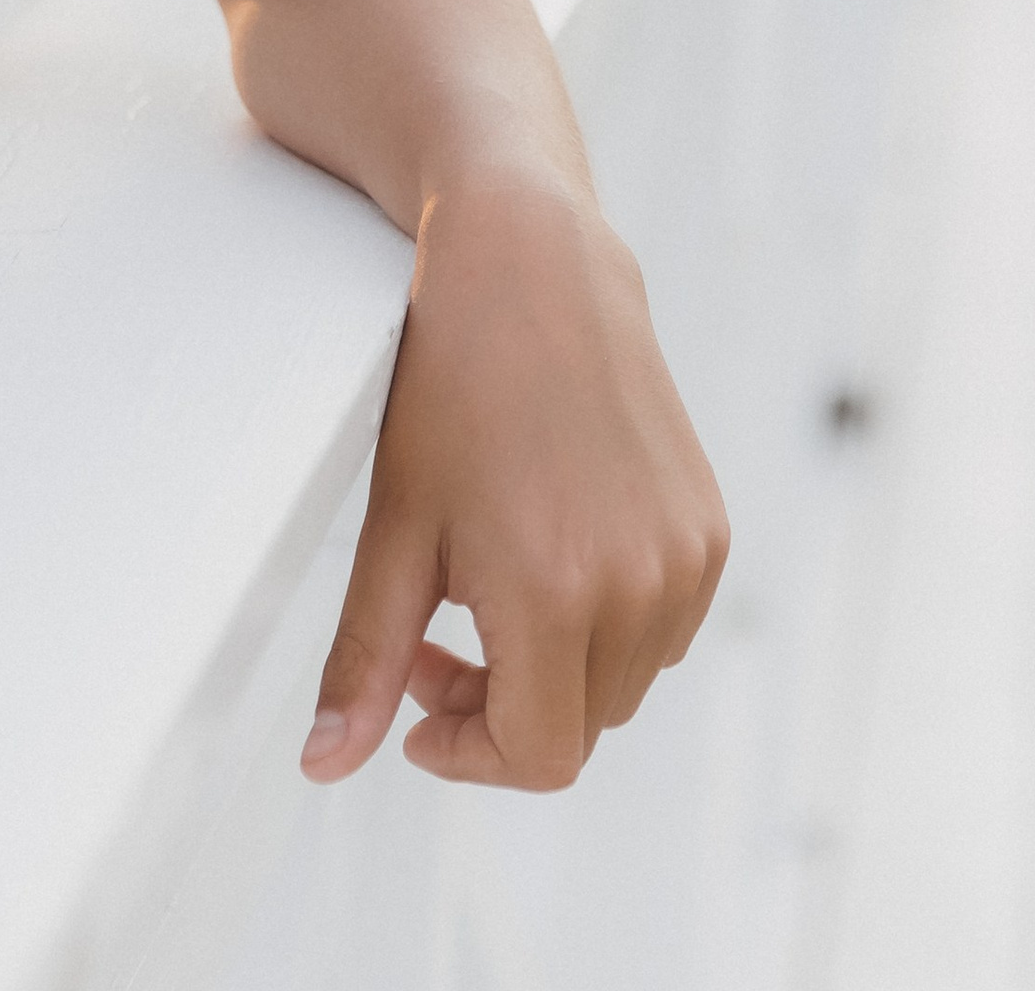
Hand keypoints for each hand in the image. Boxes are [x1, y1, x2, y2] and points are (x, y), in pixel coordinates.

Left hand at [302, 165, 727, 789]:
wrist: (531, 267)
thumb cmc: (450, 385)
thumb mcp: (395, 528)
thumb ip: (366, 660)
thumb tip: (325, 766)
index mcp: (557, 591)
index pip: (537, 758)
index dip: (468, 753)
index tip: (420, 709)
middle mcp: (640, 583)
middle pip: (577, 727)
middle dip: (500, 708)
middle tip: (435, 639)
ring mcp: (686, 557)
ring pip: (623, 685)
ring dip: (556, 669)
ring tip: (487, 585)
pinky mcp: (709, 529)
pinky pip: (661, 629)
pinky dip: (606, 624)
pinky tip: (550, 549)